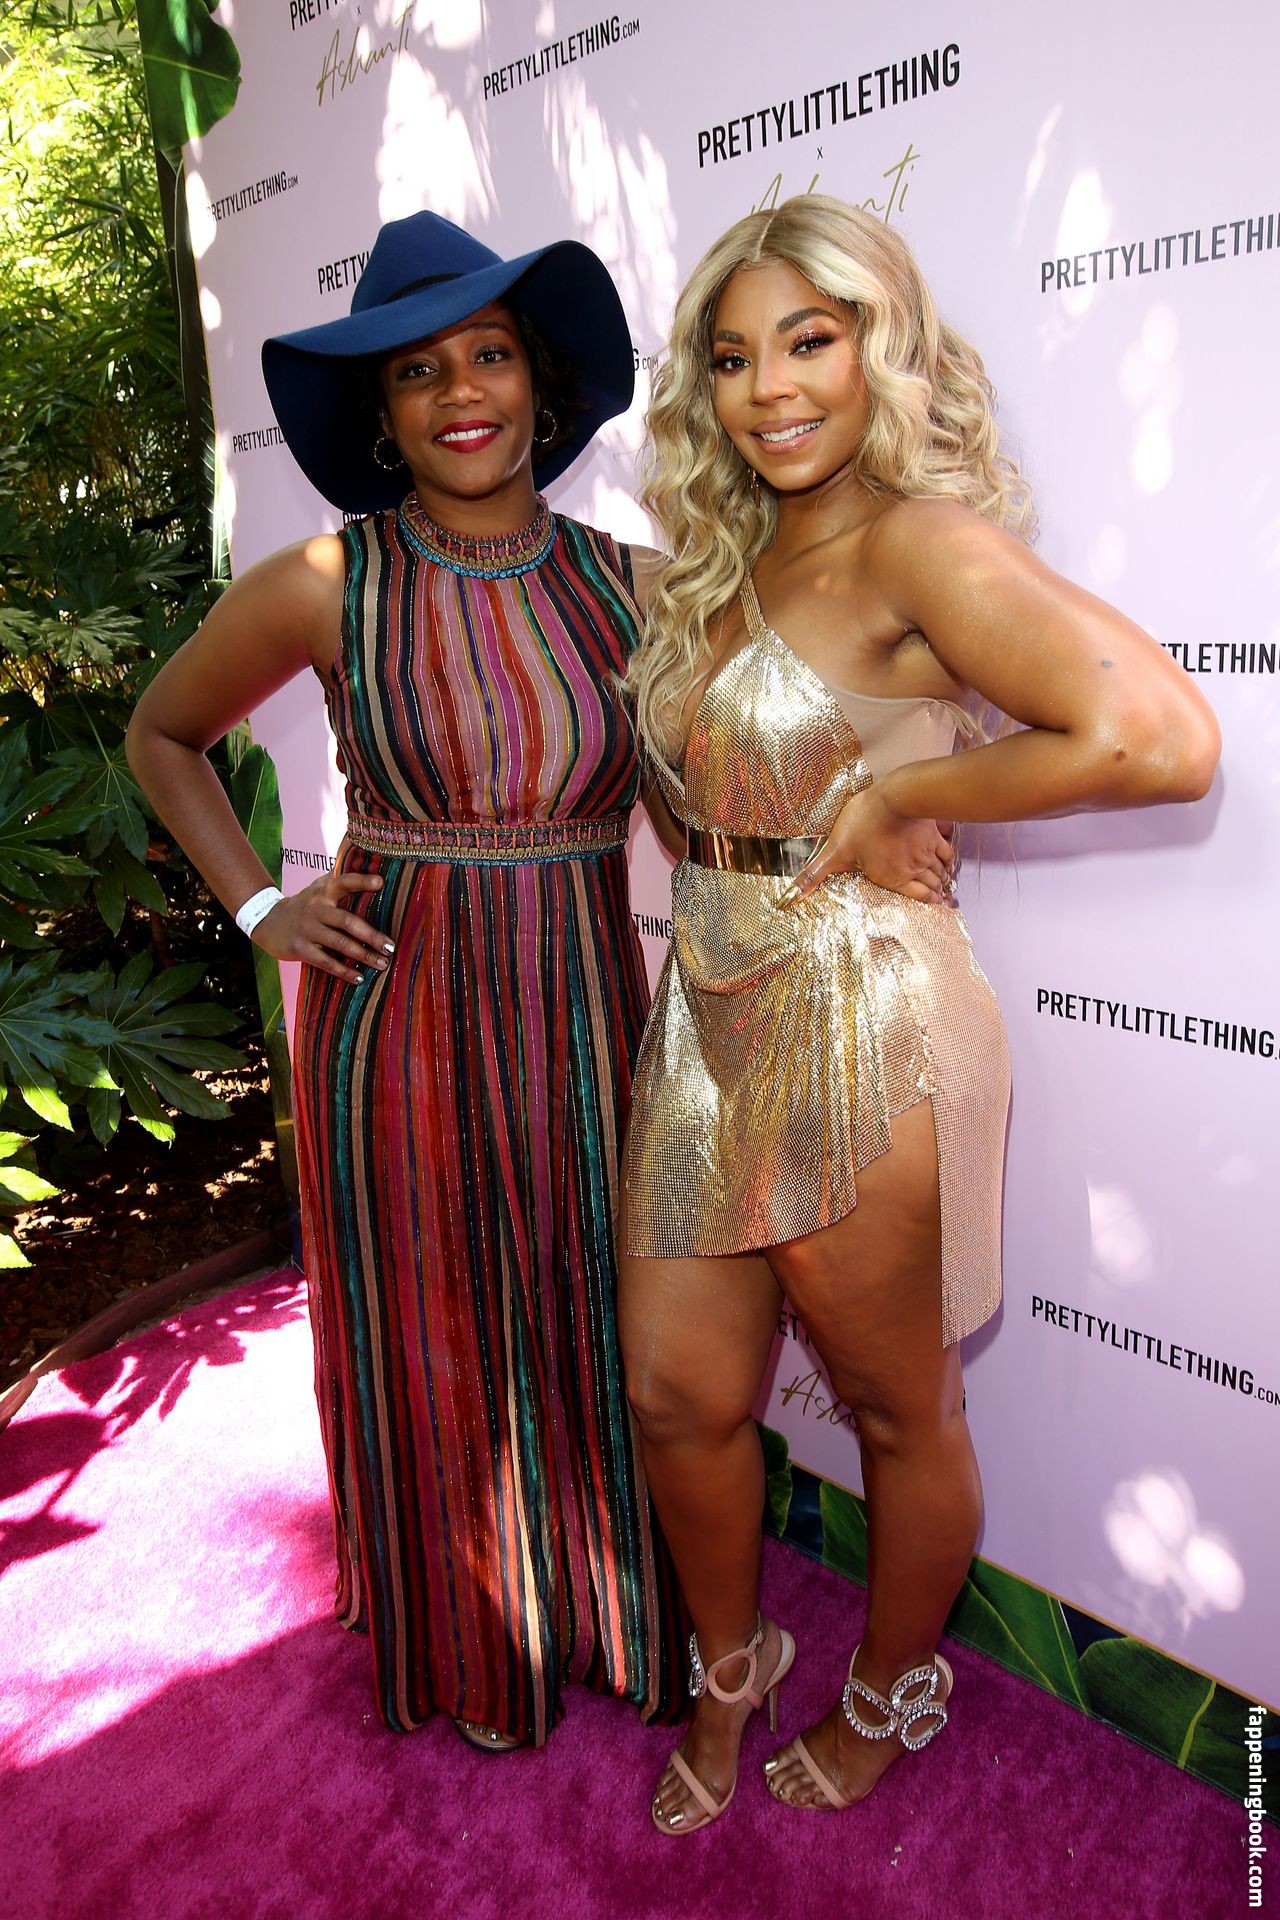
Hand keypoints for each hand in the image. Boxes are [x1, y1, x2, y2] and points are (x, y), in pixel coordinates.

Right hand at [253, 869, 390, 981]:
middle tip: (391, 947)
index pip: (343, 881)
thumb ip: (341, 879)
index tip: (380, 882)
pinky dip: (344, 971)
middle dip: (372, 936)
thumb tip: (373, 866)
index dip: (361, 881)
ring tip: (383, 964)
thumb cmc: (306, 904)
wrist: (269, 922)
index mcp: (323, 891)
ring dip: (363, 955)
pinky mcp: (300, 948)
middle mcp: (316, 908)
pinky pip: (326, 962)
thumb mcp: (319, 887)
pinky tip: (360, 978)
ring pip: (339, 943)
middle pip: (347, 921)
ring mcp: (307, 929)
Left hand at [781, 787, 952, 906]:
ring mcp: (925, 853)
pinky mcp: (933, 834)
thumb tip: (788, 899)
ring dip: (943, 882)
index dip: (927, 906)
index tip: (934, 911)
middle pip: (932, 888)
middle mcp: (913, 870)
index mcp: (892, 878)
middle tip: (942, 903)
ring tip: (946, 889)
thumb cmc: (863, 824)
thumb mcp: (834, 851)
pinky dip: (949, 862)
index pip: (917, 899)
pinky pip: (946, 853)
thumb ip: (814, 876)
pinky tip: (949, 864)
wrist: (895, 798)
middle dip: (937, 897)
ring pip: (940, 873)